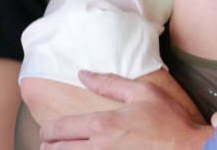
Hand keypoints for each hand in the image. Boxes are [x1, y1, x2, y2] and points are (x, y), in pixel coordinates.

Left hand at [39, 71, 211, 149]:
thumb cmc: (169, 121)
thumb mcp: (143, 92)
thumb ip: (110, 82)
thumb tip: (82, 74)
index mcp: (103, 124)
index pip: (58, 129)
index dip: (47, 130)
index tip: (48, 130)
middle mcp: (99, 148)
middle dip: (49, 145)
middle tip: (50, 143)